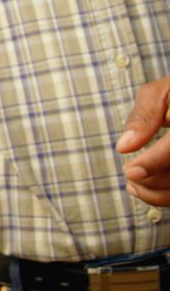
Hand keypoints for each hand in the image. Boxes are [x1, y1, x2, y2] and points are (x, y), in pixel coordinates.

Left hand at [118, 76, 169, 205]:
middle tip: (128, 175)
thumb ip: (144, 116)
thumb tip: (125, 146)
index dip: (154, 162)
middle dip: (153, 180)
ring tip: (133, 186)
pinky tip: (146, 190)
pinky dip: (166, 196)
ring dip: (158, 194)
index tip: (130, 171)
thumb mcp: (161, 93)